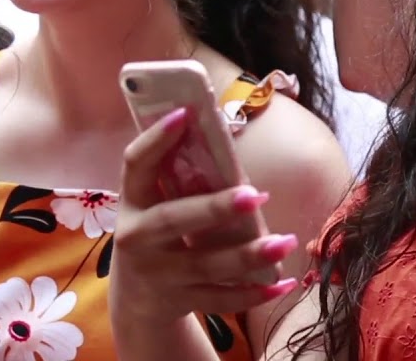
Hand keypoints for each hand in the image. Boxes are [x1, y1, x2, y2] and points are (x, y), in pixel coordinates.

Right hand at [110, 107, 299, 321]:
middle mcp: (137, 238)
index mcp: (131, 202)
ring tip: (284, 242)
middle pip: (173, 220)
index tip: (184, 114)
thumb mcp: (153, 207)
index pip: (135, 164)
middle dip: (215, 208)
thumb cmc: (156, 236)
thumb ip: (178, 180)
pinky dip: (253, 293)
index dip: (156, 139)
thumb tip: (225, 142)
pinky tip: (283, 284)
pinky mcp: (178, 301)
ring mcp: (157, 274)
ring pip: (205, 265)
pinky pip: (220, 299)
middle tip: (254, 197)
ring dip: (248, 255)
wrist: (136, 301)